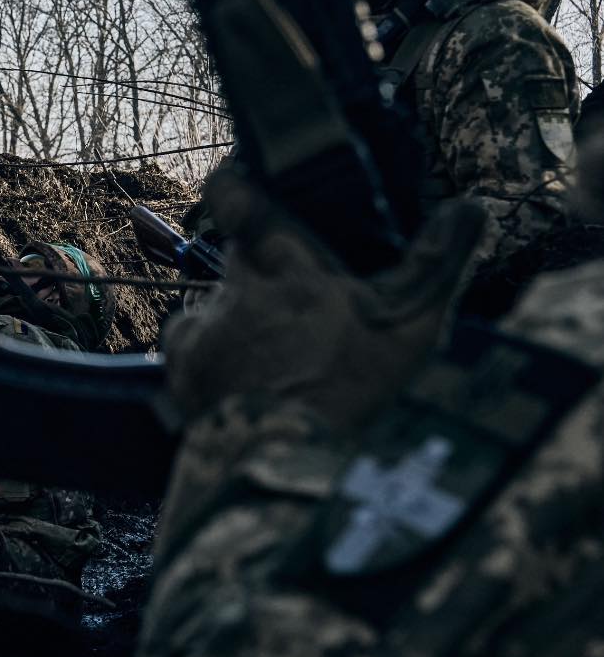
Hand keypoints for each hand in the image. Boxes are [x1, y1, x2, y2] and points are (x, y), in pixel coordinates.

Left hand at [164, 170, 485, 430]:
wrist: (291, 468)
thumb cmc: (355, 394)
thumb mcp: (414, 326)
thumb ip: (439, 260)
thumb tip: (472, 207)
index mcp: (283, 266)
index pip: (235, 197)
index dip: (235, 189)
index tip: (241, 188)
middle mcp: (232, 291)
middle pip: (236, 260)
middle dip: (263, 274)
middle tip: (298, 305)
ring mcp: (201, 331)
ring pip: (215, 308)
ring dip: (241, 324)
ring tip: (281, 360)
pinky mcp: (183, 371)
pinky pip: (195, 350)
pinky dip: (216, 361)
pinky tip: (250, 384)